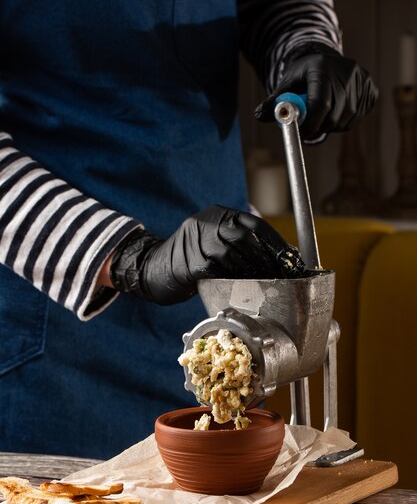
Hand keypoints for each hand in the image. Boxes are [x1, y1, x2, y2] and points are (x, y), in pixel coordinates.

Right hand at [109, 205, 304, 304]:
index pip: (254, 224)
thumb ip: (238, 241)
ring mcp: (197, 242)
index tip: (291, 258)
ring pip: (235, 256)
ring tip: (268, 284)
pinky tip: (246, 288)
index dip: (276, 242)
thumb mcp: (213, 240)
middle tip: (283, 275)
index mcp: (217, 215)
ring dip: (255, 272)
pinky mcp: (191, 263)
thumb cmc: (189, 260)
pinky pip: (221, 272)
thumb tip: (277, 255)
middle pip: (247, 238)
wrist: (151, 269)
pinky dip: (236, 281)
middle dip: (268, 259)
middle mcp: (207, 223)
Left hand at [255, 43, 377, 141]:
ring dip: (332, 126)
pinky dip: (345, 121)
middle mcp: (347, 71)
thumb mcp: (286, 85)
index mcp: (323, 67)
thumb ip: (274, 101)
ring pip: (347, 119)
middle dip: (320, 127)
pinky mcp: (372, 89)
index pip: (320, 103)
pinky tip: (336, 111)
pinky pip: (357, 117)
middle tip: (309, 130)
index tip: (302, 135)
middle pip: (335, 115)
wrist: (326, 62)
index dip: (311, 124)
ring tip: (322, 116)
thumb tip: (259, 115)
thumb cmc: (302, 76)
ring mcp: (362, 80)